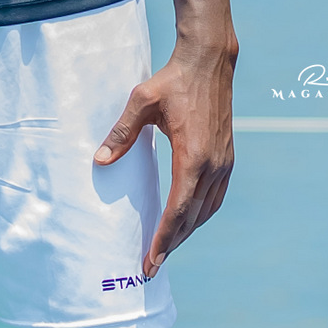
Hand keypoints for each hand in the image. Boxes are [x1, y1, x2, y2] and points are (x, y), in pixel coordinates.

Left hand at [94, 38, 236, 274]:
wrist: (209, 62)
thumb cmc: (173, 81)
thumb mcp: (141, 102)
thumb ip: (121, 133)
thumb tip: (100, 160)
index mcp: (193, 157)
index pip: (177, 210)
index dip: (163, 239)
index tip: (151, 260)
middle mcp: (213, 165)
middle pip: (192, 218)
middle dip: (172, 244)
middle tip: (152, 265)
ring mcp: (224, 162)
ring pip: (207, 210)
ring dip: (187, 232)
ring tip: (168, 248)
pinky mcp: (227, 157)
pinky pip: (216, 197)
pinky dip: (201, 215)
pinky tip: (189, 221)